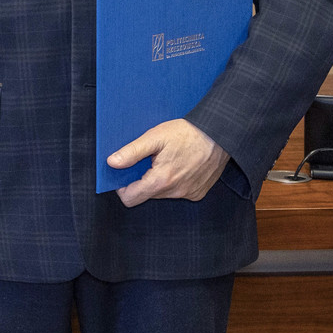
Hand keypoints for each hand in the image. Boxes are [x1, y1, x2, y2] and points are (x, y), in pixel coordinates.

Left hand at [109, 118, 230, 206]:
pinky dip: (173, 181)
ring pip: (162, 193)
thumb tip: (112, 162)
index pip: (131, 199)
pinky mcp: (198, 192)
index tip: (123, 173)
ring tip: (164, 160)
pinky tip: (178, 164)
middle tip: (145, 160)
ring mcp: (189, 194)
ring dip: (158, 180)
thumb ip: (132, 152)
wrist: (220, 134)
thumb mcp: (155, 137)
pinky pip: (178, 192)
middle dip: (141, 180)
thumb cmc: (187, 133)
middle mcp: (175, 192)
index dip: (122, 187)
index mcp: (161, 180)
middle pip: (146, 195)